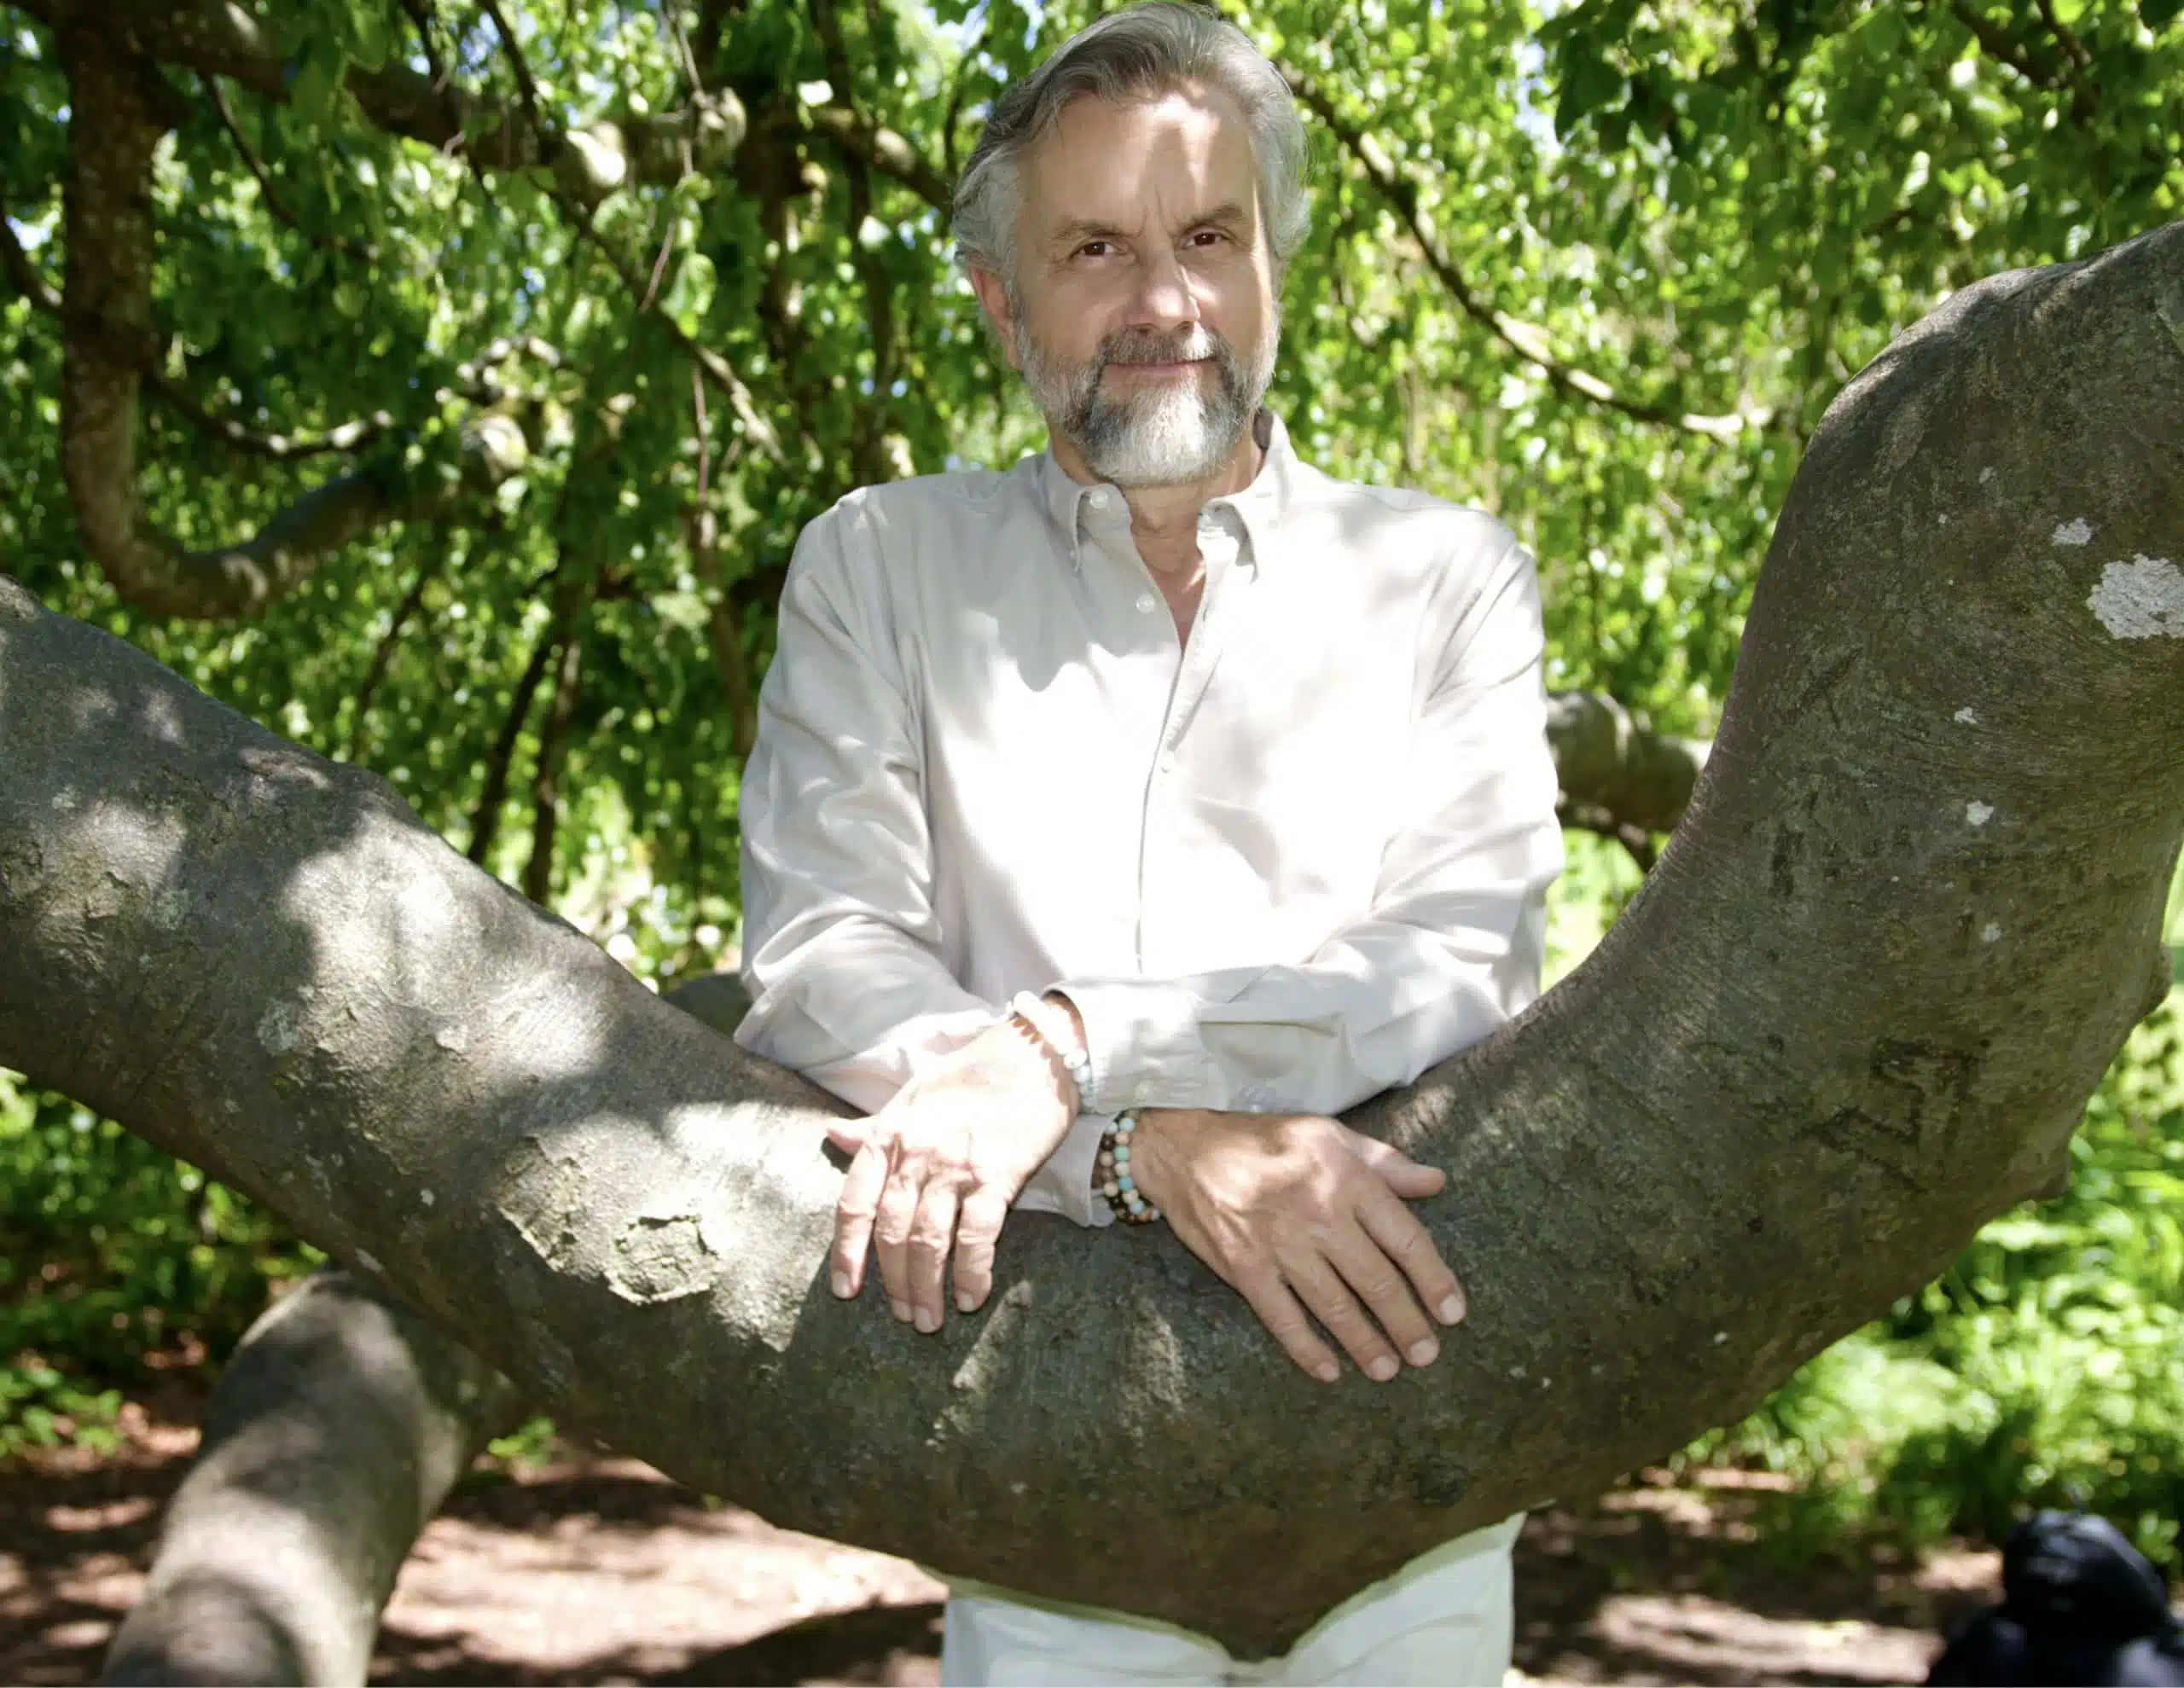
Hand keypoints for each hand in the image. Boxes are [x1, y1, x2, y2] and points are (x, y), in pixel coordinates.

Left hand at [825, 1015, 1076, 1331]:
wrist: (1031, 1055)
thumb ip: (873, 1128)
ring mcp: (954, 1167)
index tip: (845, 1291)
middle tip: (904, 1316)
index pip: (854, 1204)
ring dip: (927, 1289)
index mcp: (888, 1136)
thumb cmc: (970, 1076)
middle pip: (890, 1233)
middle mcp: (914, 1154)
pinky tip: (971, 1297)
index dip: (846, 1252)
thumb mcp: (911, 1097)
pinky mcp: (997, 1176)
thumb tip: (832, 1135)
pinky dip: (972, 1273)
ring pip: (928, 1242)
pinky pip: (978, 1237)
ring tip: (930, 1319)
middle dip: (893, 1283)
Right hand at [1128, 1109, 1464, 1383]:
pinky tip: (1329, 1371)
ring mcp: (1281, 1245)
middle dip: (1407, 1324)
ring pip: (1335, 1306)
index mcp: (1346, 1179)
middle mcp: (1320, 1214)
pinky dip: (1307, 1349)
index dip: (1434, 1280)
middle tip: (1427, 1354)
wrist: (1186, 1149)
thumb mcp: (1330, 1135)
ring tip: (1388, 1369)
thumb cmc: (1265, 1140)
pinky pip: (1283, 1319)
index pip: (1405, 1239)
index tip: (1453, 1313)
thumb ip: (1386, 1162)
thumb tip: (1436, 1182)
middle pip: (1377, 1282)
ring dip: (1366, 1344)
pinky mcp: (1245, 1269)